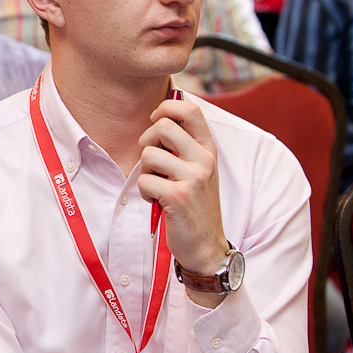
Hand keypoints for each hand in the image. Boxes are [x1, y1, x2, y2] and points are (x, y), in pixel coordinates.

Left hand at [137, 99, 227, 292]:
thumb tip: (159, 116)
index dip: (166, 107)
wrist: (206, 245)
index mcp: (209, 149)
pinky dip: (144, 192)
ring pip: (148, 155)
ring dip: (145, 172)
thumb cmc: (194, 203)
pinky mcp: (178, 196)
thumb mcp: (197, 169)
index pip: (191, 108)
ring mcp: (194, 178)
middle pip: (162, 126)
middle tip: (153, 161)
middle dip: (147, 141)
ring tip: (158, 186)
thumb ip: (184, 144)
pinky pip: (144, 181)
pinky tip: (157, 201)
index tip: (156, 121)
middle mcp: (205, 159)